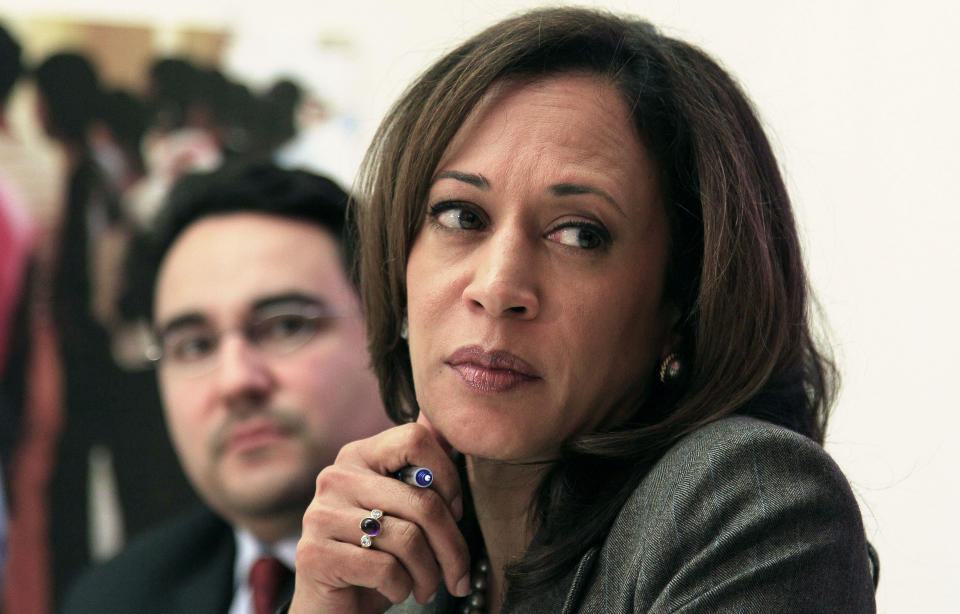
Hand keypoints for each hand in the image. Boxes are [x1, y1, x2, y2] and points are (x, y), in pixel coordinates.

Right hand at [288, 423, 470, 613]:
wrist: (333, 604)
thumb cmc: (377, 554)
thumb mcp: (401, 510)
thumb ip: (421, 472)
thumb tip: (449, 432)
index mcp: (359, 455)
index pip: (415, 439)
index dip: (448, 477)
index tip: (455, 513)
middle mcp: (336, 477)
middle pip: (421, 500)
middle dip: (451, 545)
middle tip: (459, 575)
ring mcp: (320, 514)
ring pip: (407, 539)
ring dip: (429, 574)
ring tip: (427, 588)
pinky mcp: (314, 554)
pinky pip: (384, 568)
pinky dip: (401, 587)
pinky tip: (397, 591)